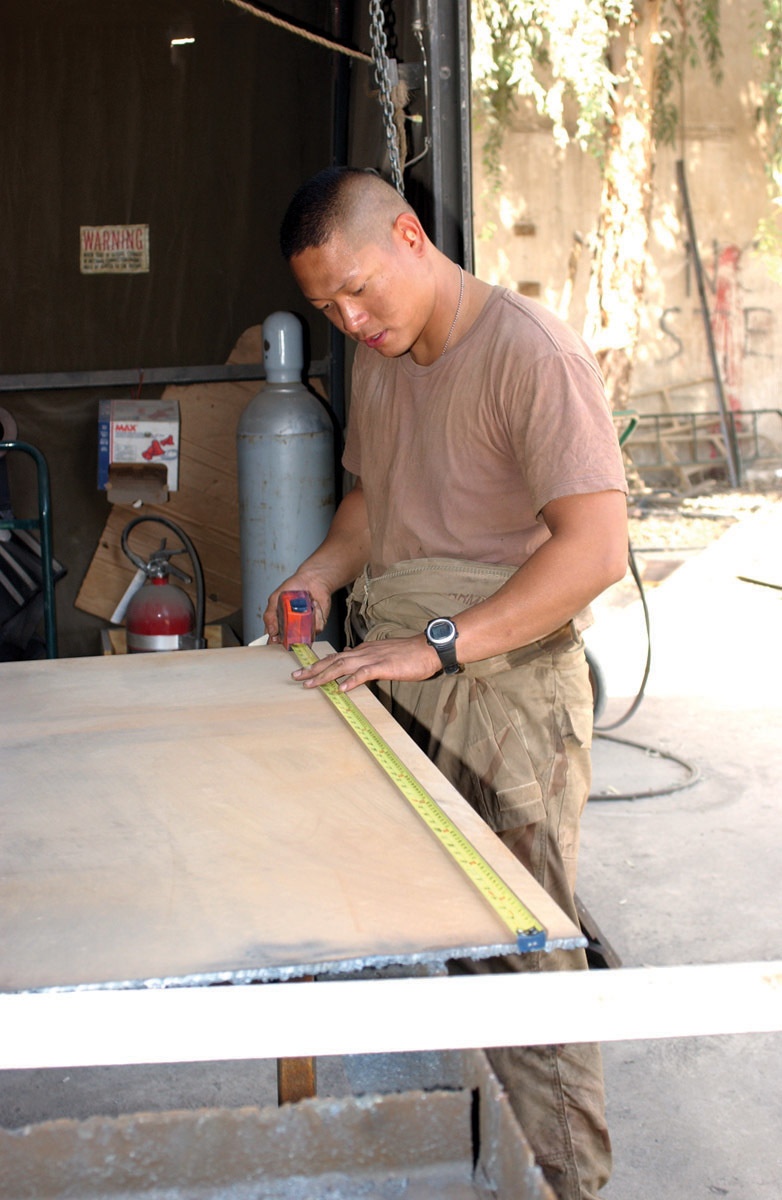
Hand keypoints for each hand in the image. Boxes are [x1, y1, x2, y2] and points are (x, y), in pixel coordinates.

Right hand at [263, 574, 330, 641]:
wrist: (311, 579)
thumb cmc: (293, 588)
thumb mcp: (275, 599)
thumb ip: (270, 616)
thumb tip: (270, 632)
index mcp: (280, 624)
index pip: (274, 641)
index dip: (274, 643)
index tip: (275, 638)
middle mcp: (293, 629)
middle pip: (290, 644)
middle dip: (291, 638)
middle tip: (290, 624)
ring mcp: (305, 628)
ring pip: (305, 637)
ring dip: (304, 621)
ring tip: (304, 605)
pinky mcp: (318, 625)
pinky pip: (317, 627)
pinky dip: (316, 614)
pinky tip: (313, 604)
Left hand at [293, 635, 441, 692]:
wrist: (428, 648)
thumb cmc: (410, 654)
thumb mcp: (384, 653)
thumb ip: (367, 657)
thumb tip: (350, 658)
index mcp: (364, 650)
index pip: (337, 657)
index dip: (320, 664)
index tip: (305, 670)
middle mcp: (364, 652)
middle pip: (333, 660)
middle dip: (313, 669)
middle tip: (296, 676)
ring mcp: (373, 658)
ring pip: (342, 666)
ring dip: (324, 675)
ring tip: (310, 684)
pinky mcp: (384, 666)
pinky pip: (363, 673)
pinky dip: (351, 681)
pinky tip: (341, 689)